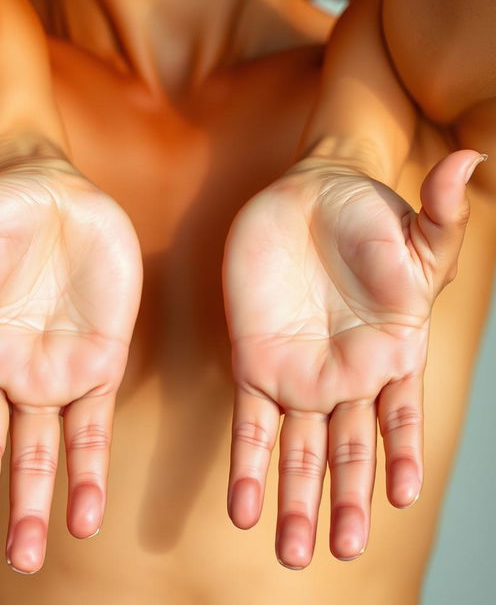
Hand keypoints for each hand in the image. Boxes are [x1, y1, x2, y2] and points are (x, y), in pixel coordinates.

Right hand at [0, 152, 142, 572]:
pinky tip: (96, 494)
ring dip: (62, 492)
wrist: (56, 198)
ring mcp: (65, 368)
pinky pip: (101, 414)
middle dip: (17, 504)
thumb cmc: (1, 216)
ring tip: (69, 536)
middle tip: (24, 559)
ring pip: (62, 445)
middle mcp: (20, 373)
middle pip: (18, 452)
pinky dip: (98, 455)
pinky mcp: (103, 355)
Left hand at [222, 149, 484, 568]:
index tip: (400, 499)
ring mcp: (297, 373)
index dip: (401, 455)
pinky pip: (250, 421)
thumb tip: (471, 163)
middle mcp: (345, 375)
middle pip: (345, 448)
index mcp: (390, 353)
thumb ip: (443, 214)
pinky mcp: (254, 361)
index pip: (399, 416)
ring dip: (293, 497)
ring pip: (297, 448)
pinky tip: (242, 505)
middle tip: (338, 549)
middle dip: (343, 499)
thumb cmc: (365, 214)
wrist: (303, 199)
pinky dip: (247, 463)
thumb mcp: (410, 223)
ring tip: (288, 548)